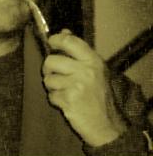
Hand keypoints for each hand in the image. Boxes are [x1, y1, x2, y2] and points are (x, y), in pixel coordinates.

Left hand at [42, 29, 127, 146]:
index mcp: (93, 61)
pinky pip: (51, 95)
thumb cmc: (98, 95)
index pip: (69, 41)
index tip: (51, 42)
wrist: (107, 125)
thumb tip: (64, 31)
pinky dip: (55, 99)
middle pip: (51, 60)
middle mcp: (86, 71)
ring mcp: (77, 85)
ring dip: (52, 86)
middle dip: (49, 68)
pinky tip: (67, 101)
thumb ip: (78, 50)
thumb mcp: (95, 69)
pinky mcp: (69, 100)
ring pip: (48, 78)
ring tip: (64, 90)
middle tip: (55, 74)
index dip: (56, 39)